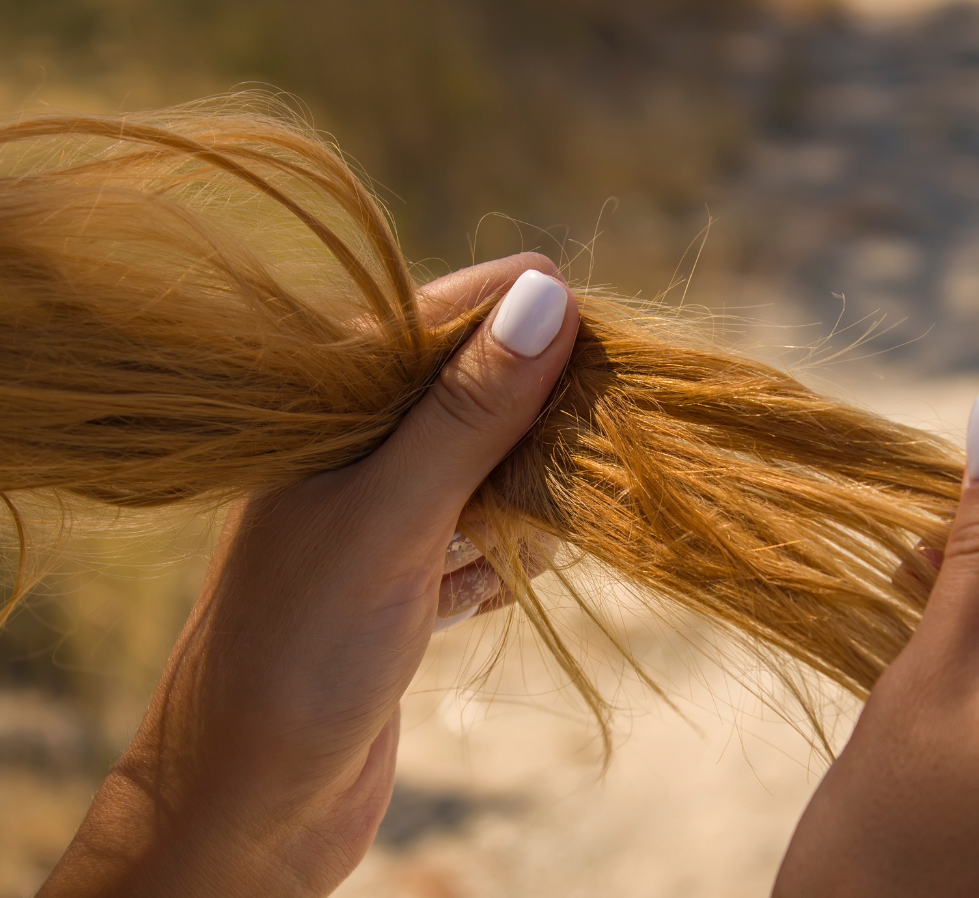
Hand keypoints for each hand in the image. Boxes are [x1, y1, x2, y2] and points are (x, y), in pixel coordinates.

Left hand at [39, 253, 578, 897]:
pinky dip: (509, 554)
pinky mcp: (400, 585)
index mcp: (324, 412)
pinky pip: (476, 544)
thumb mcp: (391, 517)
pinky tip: (532, 570)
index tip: (604, 330)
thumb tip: (547, 294)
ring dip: (532, 488)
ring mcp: (376, 522)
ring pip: (480, 472)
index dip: (521, 316)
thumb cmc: (300, 651)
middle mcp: (349, 456)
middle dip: (540, 409)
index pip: (438, 322)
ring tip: (573, 504)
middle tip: (607, 424)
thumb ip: (466, 412)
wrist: (249, 807)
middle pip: (470, 396)